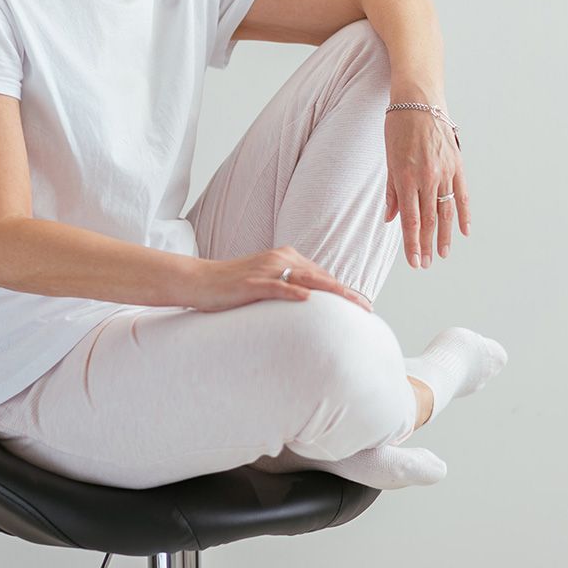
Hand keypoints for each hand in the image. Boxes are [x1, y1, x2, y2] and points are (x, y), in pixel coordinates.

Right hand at [184, 247, 374, 313]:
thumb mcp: (266, 283)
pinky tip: (308, 299)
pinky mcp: (251, 282)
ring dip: (331, 293)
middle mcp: (281, 259)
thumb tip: (310, 305)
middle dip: (346, 293)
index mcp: (287, 258)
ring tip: (352, 305)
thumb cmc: (233, 287)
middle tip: (367, 309)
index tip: (363, 307)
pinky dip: (293, 291)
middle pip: (321, 276)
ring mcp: (266, 270)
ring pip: (306, 279)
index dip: (344, 291)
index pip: (322, 275)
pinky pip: (276, 286)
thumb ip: (288, 288)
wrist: (199, 280)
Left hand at [382, 106, 469, 267]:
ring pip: (446, 211)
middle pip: (429, 220)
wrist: (419, 100)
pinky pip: (462, 195)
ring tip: (443, 254)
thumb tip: (391, 218)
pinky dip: (464, 214)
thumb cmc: (398, 126)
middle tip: (426, 264)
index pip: (410, 220)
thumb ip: (391, 191)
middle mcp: (427, 178)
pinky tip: (464, 231)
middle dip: (427, 245)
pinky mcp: (457, 164)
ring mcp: (445, 171)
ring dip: (445, 235)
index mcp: (406, 177)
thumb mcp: (388, 159)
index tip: (415, 261)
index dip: (412, 244)